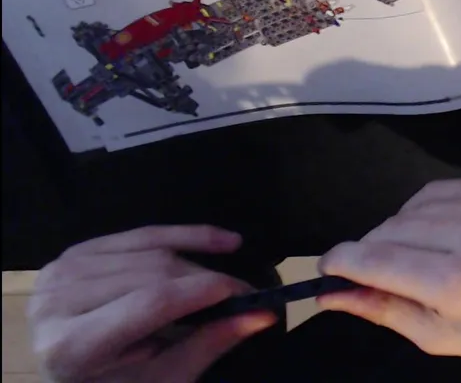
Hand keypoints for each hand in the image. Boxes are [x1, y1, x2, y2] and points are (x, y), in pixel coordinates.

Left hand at [28, 225, 275, 382]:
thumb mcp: (162, 380)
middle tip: (244, 294)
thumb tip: (261, 314)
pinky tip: (220, 241)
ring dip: (197, 263)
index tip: (247, 293)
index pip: (149, 303)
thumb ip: (208, 344)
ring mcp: (60, 272)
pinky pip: (141, 235)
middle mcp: (56, 302)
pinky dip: (184, 235)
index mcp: (71, 345)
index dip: (202, 291)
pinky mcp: (74, 253)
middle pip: (151, 274)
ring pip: (150, 252)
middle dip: (204, 280)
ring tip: (223, 283)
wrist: (67, 382)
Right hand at [317, 179, 460, 365]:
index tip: (326, 267)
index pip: (377, 260)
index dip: (342, 261)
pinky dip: (424, 211)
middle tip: (370, 269)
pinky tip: (436, 233)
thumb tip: (330, 295)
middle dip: (369, 249)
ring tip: (413, 255)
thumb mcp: (440, 337)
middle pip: (389, 230)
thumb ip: (382, 310)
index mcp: (458, 284)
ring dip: (397, 229)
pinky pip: (437, 191)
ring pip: (409, 207)